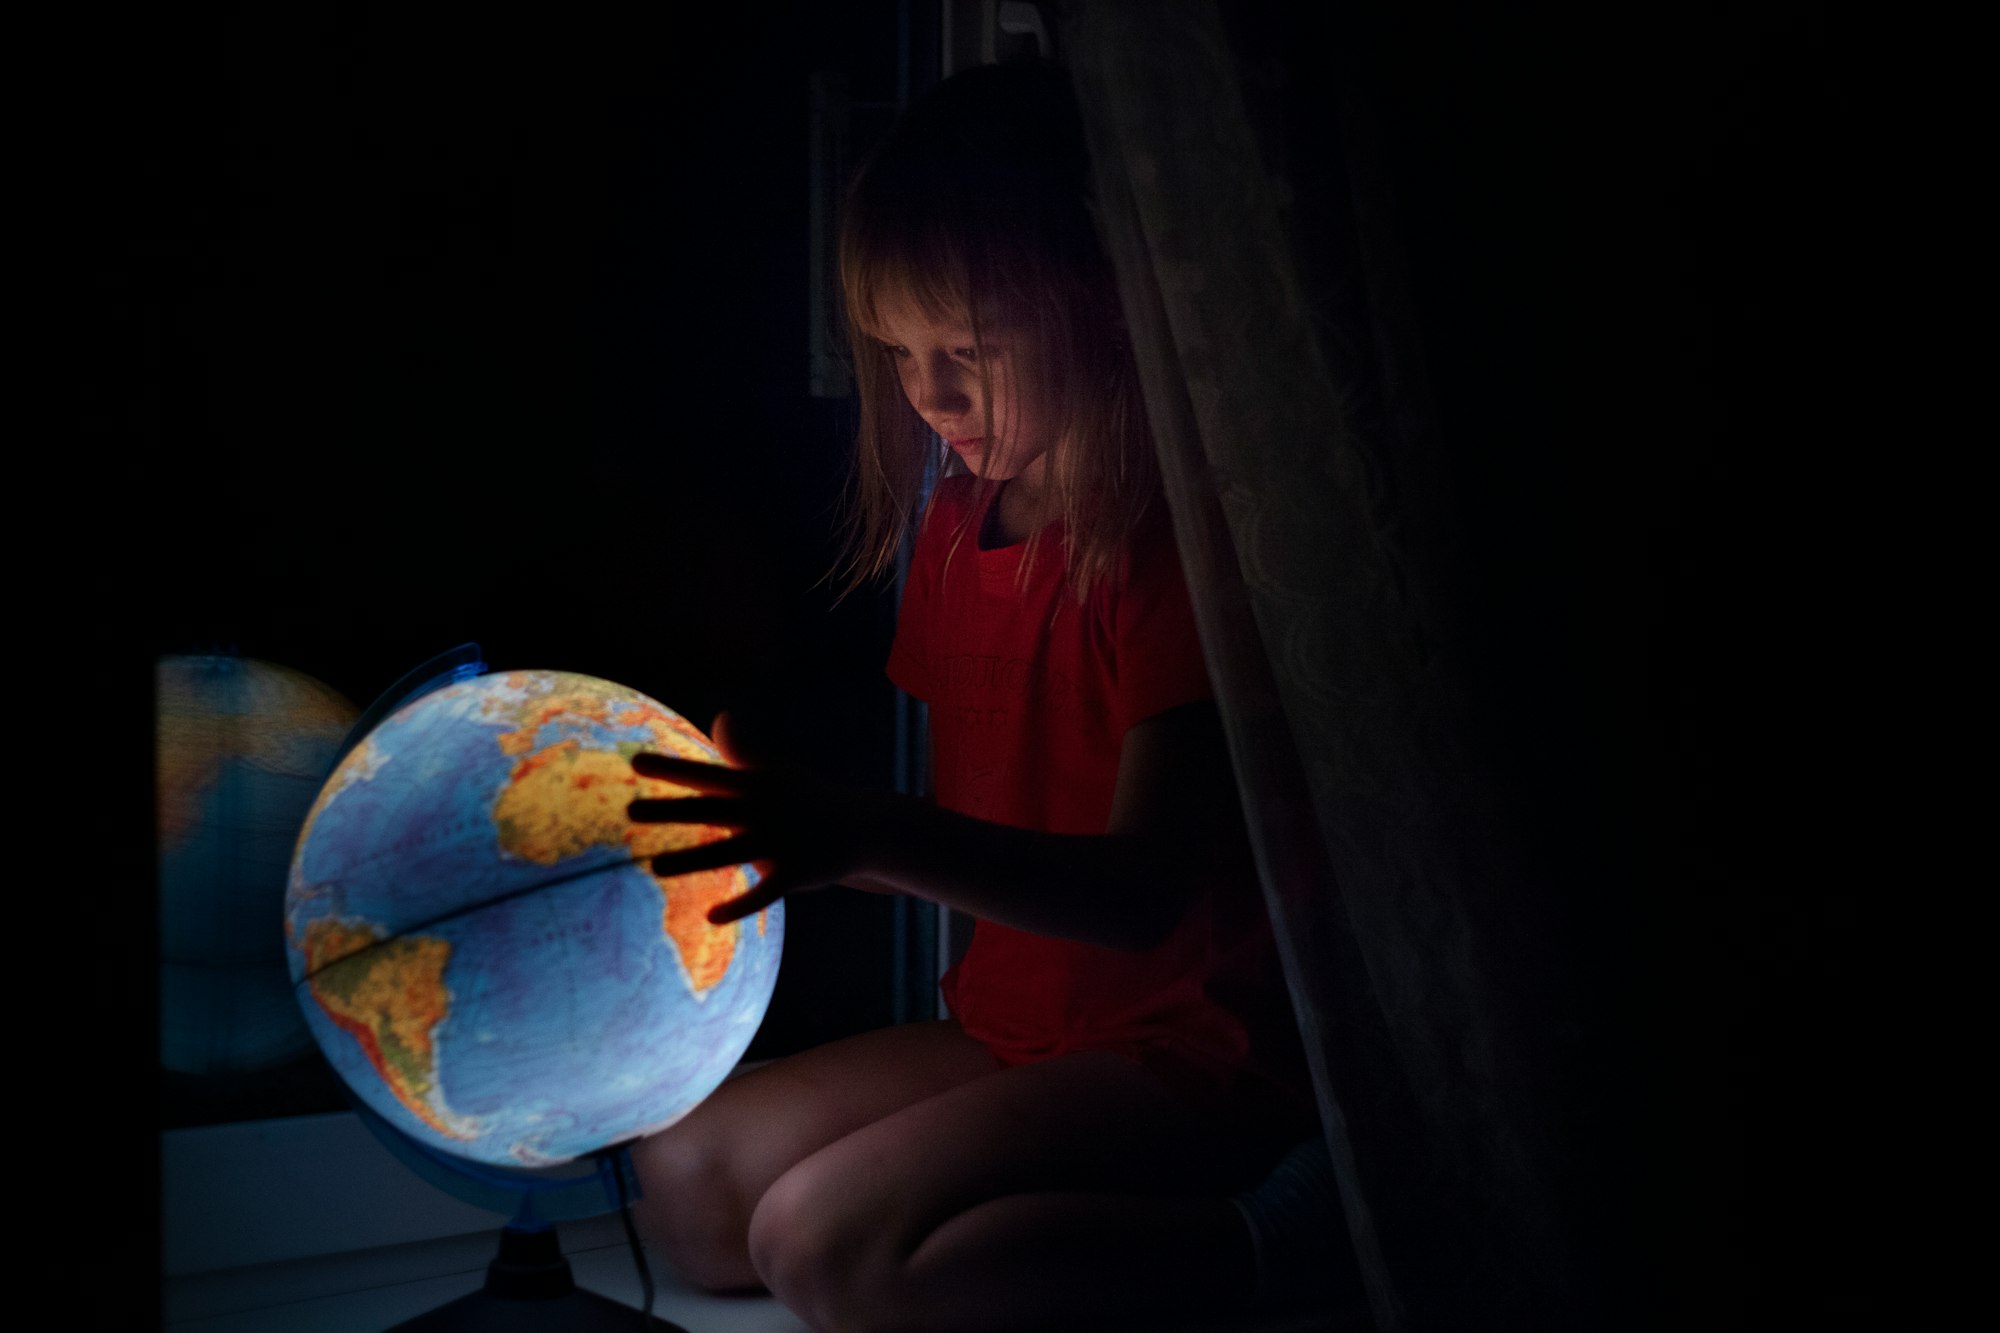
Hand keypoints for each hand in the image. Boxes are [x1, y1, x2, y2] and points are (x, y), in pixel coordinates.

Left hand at [627, 712, 889, 924]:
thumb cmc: (810, 798)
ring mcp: (779, 842)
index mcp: (756, 786)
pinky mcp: (795, 873)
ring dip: (691, 860)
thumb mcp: (777, 772)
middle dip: (670, 810)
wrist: (863, 828)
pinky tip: (710, 917)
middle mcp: (763, 811)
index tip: (635, 763)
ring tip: (654, 867)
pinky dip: (738, 905)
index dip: (671, 769)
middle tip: (630, 810)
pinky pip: (763, 892)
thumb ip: (742, 751)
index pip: (706, 775)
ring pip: (727, 853)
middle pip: (709, 810)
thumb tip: (721, 716)